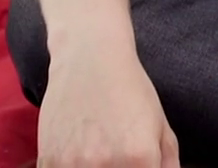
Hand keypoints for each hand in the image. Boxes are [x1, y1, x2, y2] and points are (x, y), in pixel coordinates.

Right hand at [35, 41, 179, 167]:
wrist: (89, 59)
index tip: (138, 164)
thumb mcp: (161, 125)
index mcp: (139, 157)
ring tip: (98, 152)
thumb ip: (168, 162)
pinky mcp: (49, 161)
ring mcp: (73, 165)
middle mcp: (106, 165)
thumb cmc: (130, 89)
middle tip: (119, 155)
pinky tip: (79, 155)